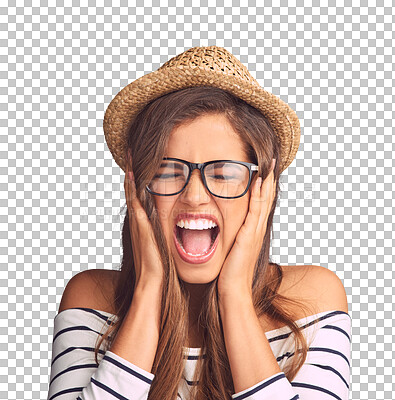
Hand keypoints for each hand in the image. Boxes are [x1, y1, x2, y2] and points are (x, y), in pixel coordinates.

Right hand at [124, 161, 163, 287]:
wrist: (153, 283)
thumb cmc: (159, 268)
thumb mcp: (161, 247)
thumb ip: (164, 236)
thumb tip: (176, 229)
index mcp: (143, 226)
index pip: (138, 198)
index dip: (137, 183)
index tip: (138, 167)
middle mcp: (138, 222)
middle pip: (132, 192)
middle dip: (131, 173)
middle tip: (130, 154)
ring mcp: (137, 224)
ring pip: (131, 194)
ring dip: (131, 176)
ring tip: (129, 158)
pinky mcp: (141, 227)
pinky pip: (135, 203)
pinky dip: (133, 190)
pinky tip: (133, 176)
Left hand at [217, 159, 276, 298]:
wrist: (233, 289)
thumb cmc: (230, 272)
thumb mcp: (232, 249)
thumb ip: (232, 238)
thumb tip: (223, 229)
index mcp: (253, 231)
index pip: (260, 204)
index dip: (264, 188)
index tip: (264, 171)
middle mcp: (257, 229)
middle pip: (266, 199)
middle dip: (269, 180)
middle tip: (272, 162)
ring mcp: (255, 231)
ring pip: (264, 201)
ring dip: (267, 182)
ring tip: (269, 165)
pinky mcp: (249, 235)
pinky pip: (256, 210)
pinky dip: (259, 194)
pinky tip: (260, 181)